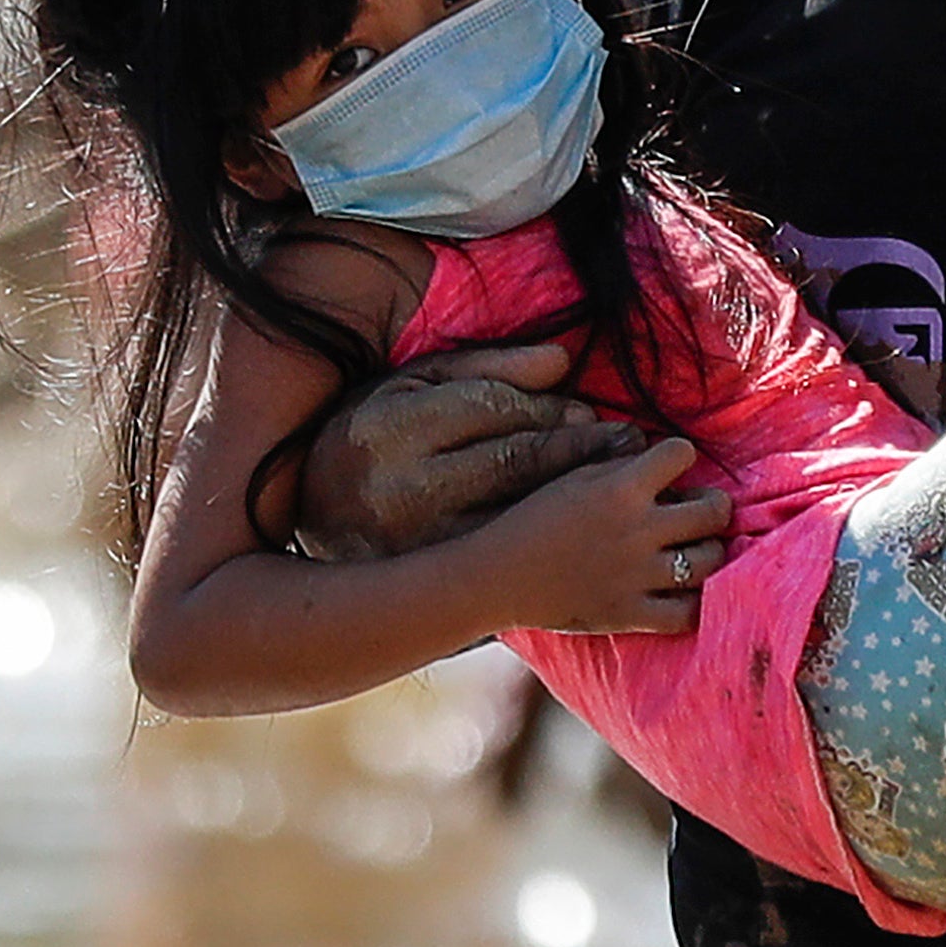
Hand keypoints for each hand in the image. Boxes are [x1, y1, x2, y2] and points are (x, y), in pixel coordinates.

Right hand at [293, 339, 649, 558]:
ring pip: (519, 519)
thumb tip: (561, 362)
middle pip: (515, 466)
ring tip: (624, 486)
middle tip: (628, 444)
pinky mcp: (430, 584)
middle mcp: (404, 490)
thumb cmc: (373, 432)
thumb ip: (484, 370)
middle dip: (579, 454)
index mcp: (395, 429)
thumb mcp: (412, 383)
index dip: (552, 415)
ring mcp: (418, 544)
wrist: (317, 514)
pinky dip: (554, 546)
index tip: (593, 415)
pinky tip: (588, 534)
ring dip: (581, 504)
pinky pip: (508, 564)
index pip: (495, 415)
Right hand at [461, 435, 736, 637]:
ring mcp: (638, 575)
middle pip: (713, 511)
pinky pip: (687, 613)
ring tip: (694, 549)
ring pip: (709, 560)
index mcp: (620, 487)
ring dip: (708, 551)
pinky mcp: (630, 614)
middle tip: (701, 510)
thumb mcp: (573, 477)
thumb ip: (618, 463)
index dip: (680, 455)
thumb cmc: (533, 519)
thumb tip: (656, 450)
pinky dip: (692, 603)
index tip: (671, 466)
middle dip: (714, 506)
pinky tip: (683, 591)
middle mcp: (638, 529)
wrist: (498, 576)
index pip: (682, 453)